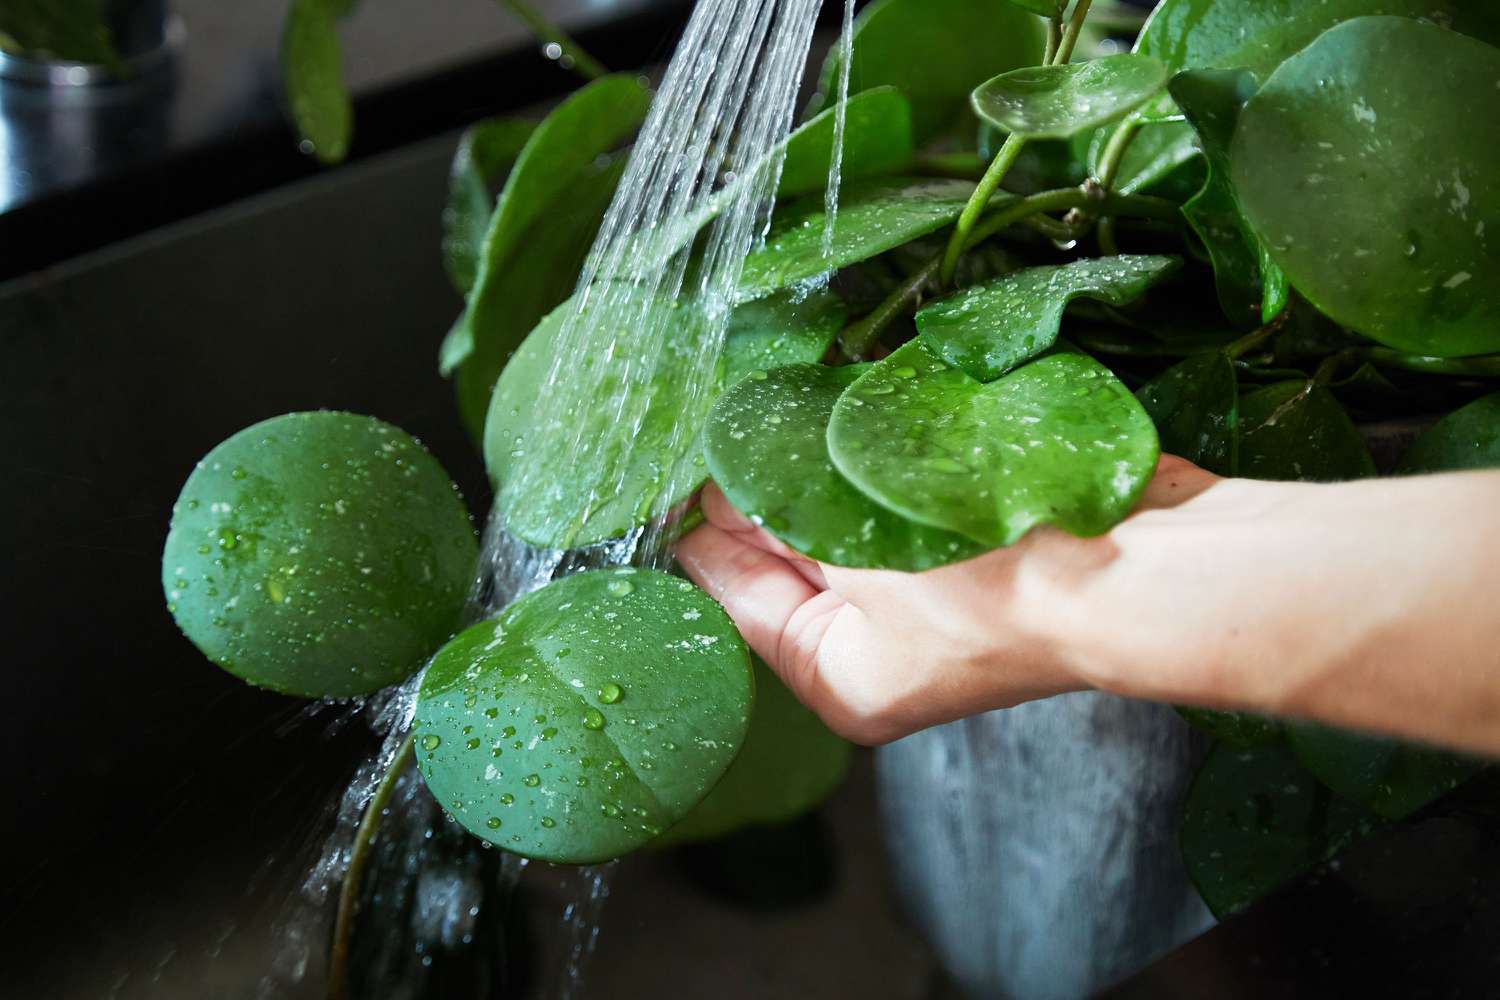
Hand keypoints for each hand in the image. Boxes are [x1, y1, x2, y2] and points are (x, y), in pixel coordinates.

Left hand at [677, 456, 1221, 744]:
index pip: (734, 591)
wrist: (1137, 564)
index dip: (698, 524)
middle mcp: (878, 648)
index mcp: (838, 677)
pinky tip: (838, 408)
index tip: (668, 460)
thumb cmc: (993, 582)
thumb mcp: (856, 550)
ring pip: (839, 520)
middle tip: (717, 415)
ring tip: (768, 404)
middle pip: (785, 556)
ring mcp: (926, 598)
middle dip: (757, 490)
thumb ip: (778, 512)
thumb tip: (721, 479)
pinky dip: (865, 460)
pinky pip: (889, 497)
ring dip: (813, 467)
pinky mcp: (966, 546)